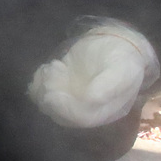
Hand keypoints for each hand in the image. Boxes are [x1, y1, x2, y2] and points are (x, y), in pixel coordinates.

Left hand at [28, 20, 157, 127]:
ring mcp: (74, 99)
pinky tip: (45, 68)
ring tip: (51, 68)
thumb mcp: (121, 69)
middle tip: (51, 73)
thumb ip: (108, 86)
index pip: (83, 118)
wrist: (116, 42)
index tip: (52, 93)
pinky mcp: (63, 88)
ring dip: (42, 89)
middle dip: (50, 98)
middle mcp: (89, 109)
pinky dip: (38, 83)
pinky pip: (44, 94)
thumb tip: (90, 100)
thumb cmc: (122, 56)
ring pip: (50, 106)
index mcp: (107, 109)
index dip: (65, 110)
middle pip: (63, 116)